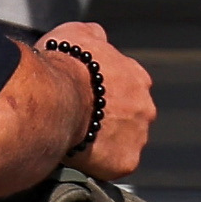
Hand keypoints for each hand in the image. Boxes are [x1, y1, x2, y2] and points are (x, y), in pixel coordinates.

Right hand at [42, 19, 156, 179]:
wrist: (55, 98)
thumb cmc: (61, 65)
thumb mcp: (74, 34)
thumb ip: (93, 36)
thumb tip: (98, 36)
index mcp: (136, 76)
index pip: (124, 89)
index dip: (102, 96)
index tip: (83, 99)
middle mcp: (145, 106)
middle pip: (128, 118)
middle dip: (107, 121)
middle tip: (77, 122)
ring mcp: (138, 135)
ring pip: (122, 144)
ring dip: (103, 144)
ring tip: (74, 142)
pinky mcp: (126, 162)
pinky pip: (112, 167)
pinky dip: (97, 165)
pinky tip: (77, 158)